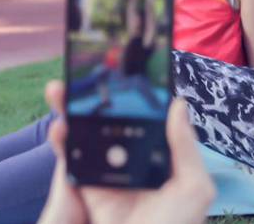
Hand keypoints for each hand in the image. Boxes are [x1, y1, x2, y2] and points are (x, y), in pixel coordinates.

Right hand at [36, 80, 215, 223]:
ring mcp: (107, 171)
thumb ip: (186, 147)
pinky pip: (70, 158)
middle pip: (110, 118)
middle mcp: (132, 158)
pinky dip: (61, 140)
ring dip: (71, 110)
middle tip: (84, 70)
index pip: (146, 116)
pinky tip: (59, 125)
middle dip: (95, 94)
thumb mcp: (194, 188)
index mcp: (159, 155)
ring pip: (86, 132)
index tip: (124, 65)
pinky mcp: (86, 187)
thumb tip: (178, 104)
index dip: (135, 92)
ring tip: (61, 90)